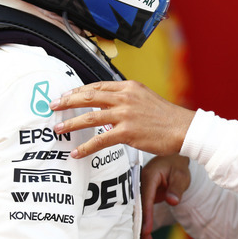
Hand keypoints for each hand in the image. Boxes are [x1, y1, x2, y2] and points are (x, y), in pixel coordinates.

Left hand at [50, 80, 195, 157]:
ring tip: (58, 128)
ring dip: (71, 123)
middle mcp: (125, 97)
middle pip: (89, 96)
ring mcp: (125, 114)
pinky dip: (86, 147)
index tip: (66, 95)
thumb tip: (110, 104)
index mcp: (129, 86)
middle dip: (67, 101)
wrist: (183, 128)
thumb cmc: (166, 116)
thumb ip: (127, 98)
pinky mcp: (127, 132)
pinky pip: (100, 140)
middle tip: (53, 106)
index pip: (97, 86)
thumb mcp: (146, 98)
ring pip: (89, 117)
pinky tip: (76, 153)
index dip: (78, 90)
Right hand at [141, 155, 190, 238]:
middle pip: (137, 209)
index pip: (145, 197)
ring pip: (137, 214)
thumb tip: (173, 201)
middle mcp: (138, 184)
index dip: (145, 215)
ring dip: (142, 231)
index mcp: (148, 176)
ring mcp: (138, 192)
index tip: (146, 231)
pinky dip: (144, 227)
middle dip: (141, 229)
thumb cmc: (177, 165)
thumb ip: (177, 188)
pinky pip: (140, 214)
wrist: (172, 159)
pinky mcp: (140, 198)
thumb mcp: (181, 176)